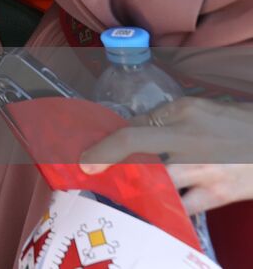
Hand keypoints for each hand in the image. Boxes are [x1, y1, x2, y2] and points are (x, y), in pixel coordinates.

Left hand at [81, 98, 252, 213]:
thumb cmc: (236, 123)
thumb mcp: (197, 109)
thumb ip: (163, 118)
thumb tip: (130, 130)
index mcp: (182, 114)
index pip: (133, 131)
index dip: (105, 148)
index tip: (85, 160)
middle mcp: (189, 140)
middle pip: (139, 159)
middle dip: (114, 170)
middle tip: (95, 177)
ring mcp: (204, 170)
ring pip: (157, 186)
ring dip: (135, 191)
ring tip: (120, 194)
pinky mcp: (218, 194)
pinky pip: (182, 209)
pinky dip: (165, 211)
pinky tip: (152, 211)